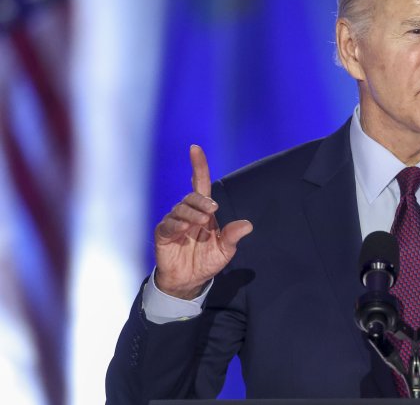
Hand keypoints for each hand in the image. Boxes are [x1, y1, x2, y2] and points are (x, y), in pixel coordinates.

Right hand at [153, 145, 252, 298]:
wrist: (190, 280)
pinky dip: (177, 225)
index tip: (195, 148)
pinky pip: (168, 224)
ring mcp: (174, 222)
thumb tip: (247, 225)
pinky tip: (184, 230)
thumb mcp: (225, 250)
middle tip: (212, 211)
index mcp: (204, 211)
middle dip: (202, 200)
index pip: (200, 183)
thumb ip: (233, 236)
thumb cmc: (208, 261)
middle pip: (193, 196)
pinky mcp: (163, 233)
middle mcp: (189, 212)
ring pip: (181, 208)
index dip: (198, 166)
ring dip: (191, 213)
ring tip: (198, 225)